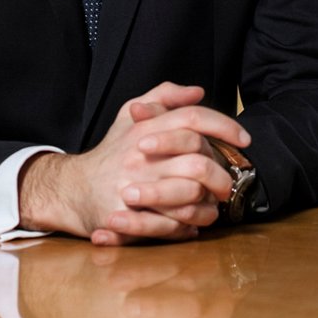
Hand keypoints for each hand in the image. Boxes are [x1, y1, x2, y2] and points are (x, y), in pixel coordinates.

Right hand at [19, 83, 249, 243]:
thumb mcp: (129, 115)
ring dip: (208, 205)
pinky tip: (193, 225)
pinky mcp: (125, 218)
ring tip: (214, 207)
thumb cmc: (111, 152)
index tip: (245, 140)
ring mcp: (132, 188)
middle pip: (197, 162)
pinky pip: (168, 226)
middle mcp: (139, 156)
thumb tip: (198, 90)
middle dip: (221, 175)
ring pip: (188, 197)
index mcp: (144, 128)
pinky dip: (187, 227)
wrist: (72, 189)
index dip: (224, 126)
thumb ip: (164, 96)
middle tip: (228, 184)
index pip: (193, 118)